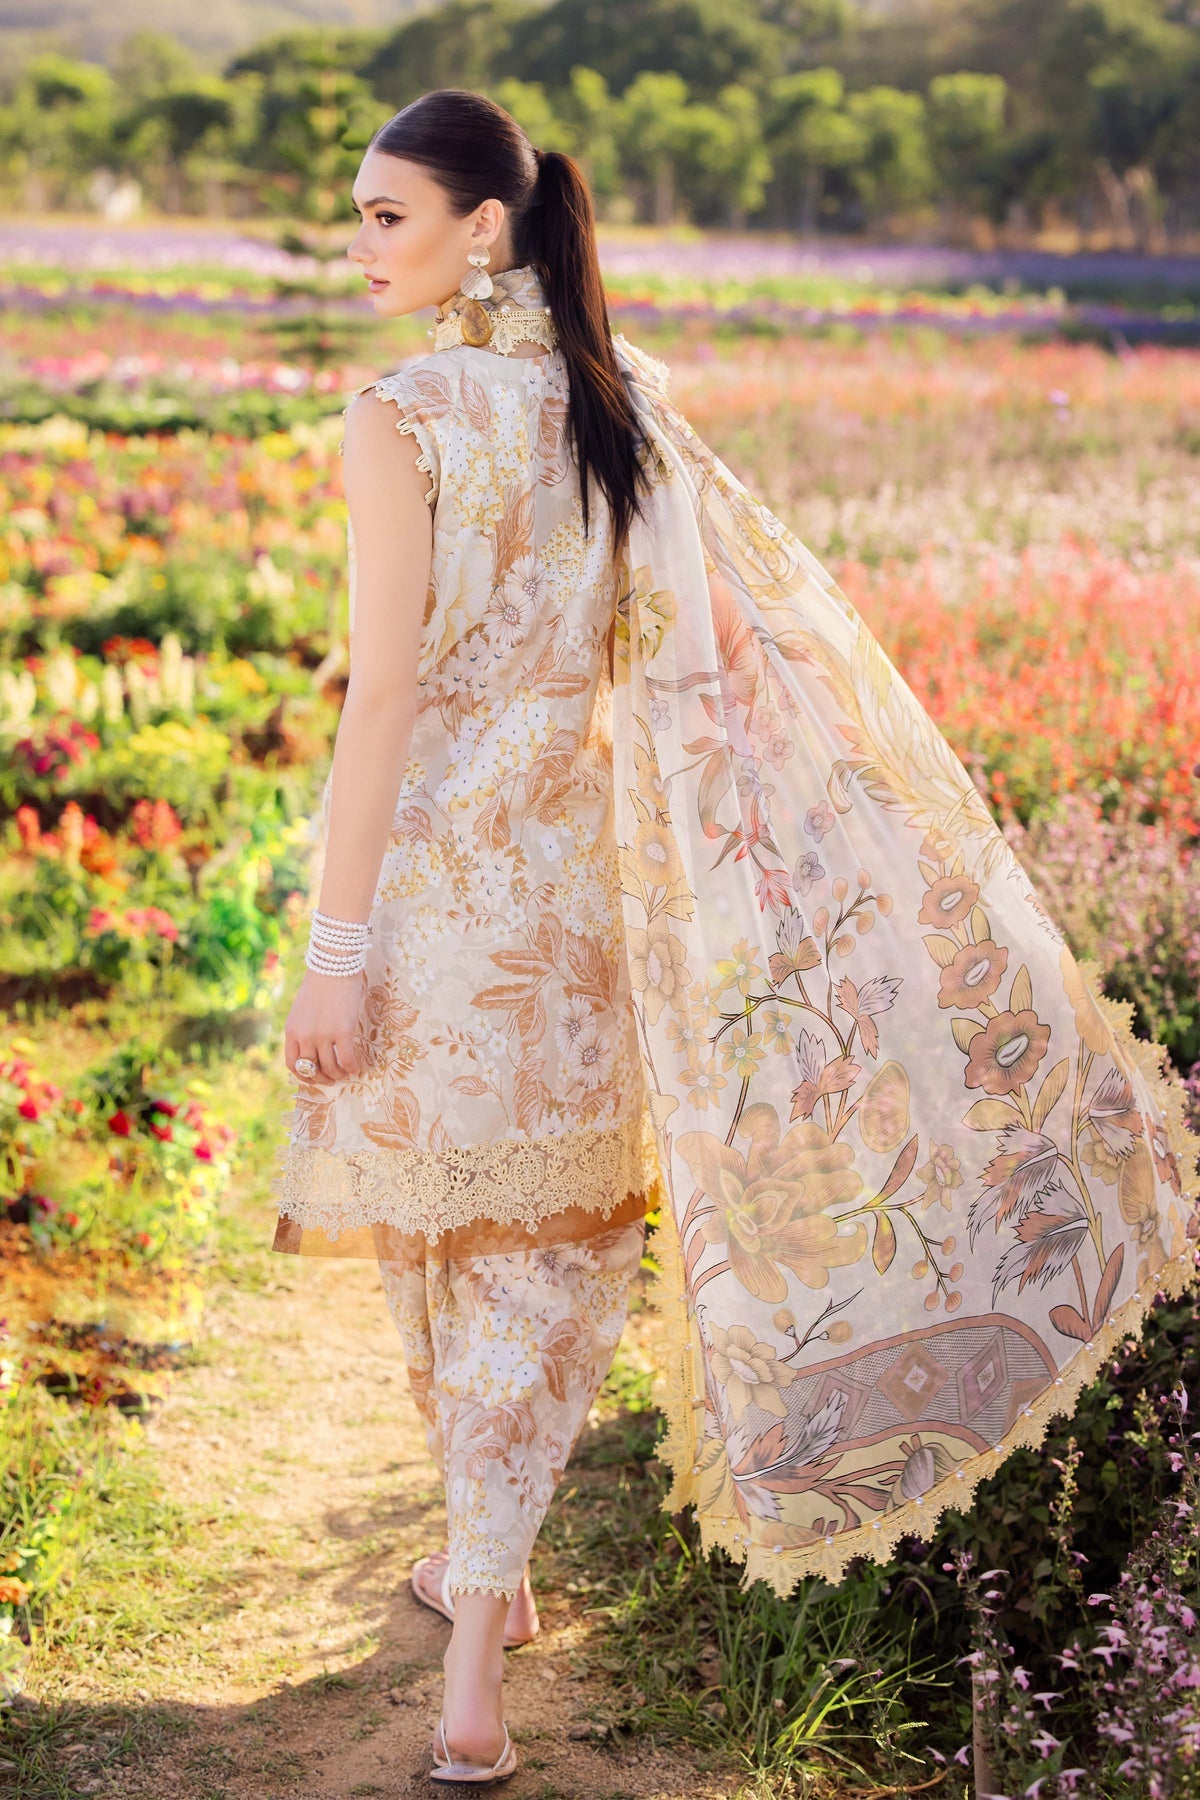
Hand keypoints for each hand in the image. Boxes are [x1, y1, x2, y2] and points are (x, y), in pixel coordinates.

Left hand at [284, 966, 366, 1082]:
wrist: (334, 965)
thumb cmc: (320, 984)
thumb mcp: (302, 1010)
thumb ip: (303, 1029)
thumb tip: (313, 1049)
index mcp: (292, 1030)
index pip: (293, 1064)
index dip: (304, 1076)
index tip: (315, 1077)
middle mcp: (305, 1036)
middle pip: (311, 1069)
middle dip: (322, 1079)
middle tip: (332, 1080)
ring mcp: (323, 1035)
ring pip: (330, 1067)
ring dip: (339, 1074)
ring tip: (346, 1073)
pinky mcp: (342, 1031)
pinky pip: (347, 1059)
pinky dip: (353, 1067)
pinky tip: (358, 1068)